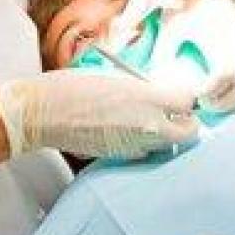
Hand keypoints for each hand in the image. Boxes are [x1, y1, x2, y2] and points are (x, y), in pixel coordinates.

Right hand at [0, 70, 197, 158]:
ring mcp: (135, 144)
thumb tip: (159, 94)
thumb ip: (144, 88)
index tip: (183, 96)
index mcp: (146, 97)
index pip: (189, 101)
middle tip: (179, 115)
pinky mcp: (121, 157)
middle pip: (189, 132)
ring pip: (168, 145)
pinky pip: (144, 152)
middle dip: (188, 123)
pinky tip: (129, 131)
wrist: (44, 113)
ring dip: (166, 135)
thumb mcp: (115, 77)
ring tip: (151, 122)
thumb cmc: (73, 87)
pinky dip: (144, 144)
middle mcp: (147, 124)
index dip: (188, 98)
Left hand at [156, 0, 234, 112]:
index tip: (195, 93)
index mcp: (221, 38)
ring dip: (234, 99)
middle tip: (204, 102)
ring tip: (211, 98)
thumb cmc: (190, 0)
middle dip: (226, 102)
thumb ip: (162, 55)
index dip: (210, 89)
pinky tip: (217, 88)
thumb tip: (155, 81)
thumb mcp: (171, 26)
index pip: (224, 72)